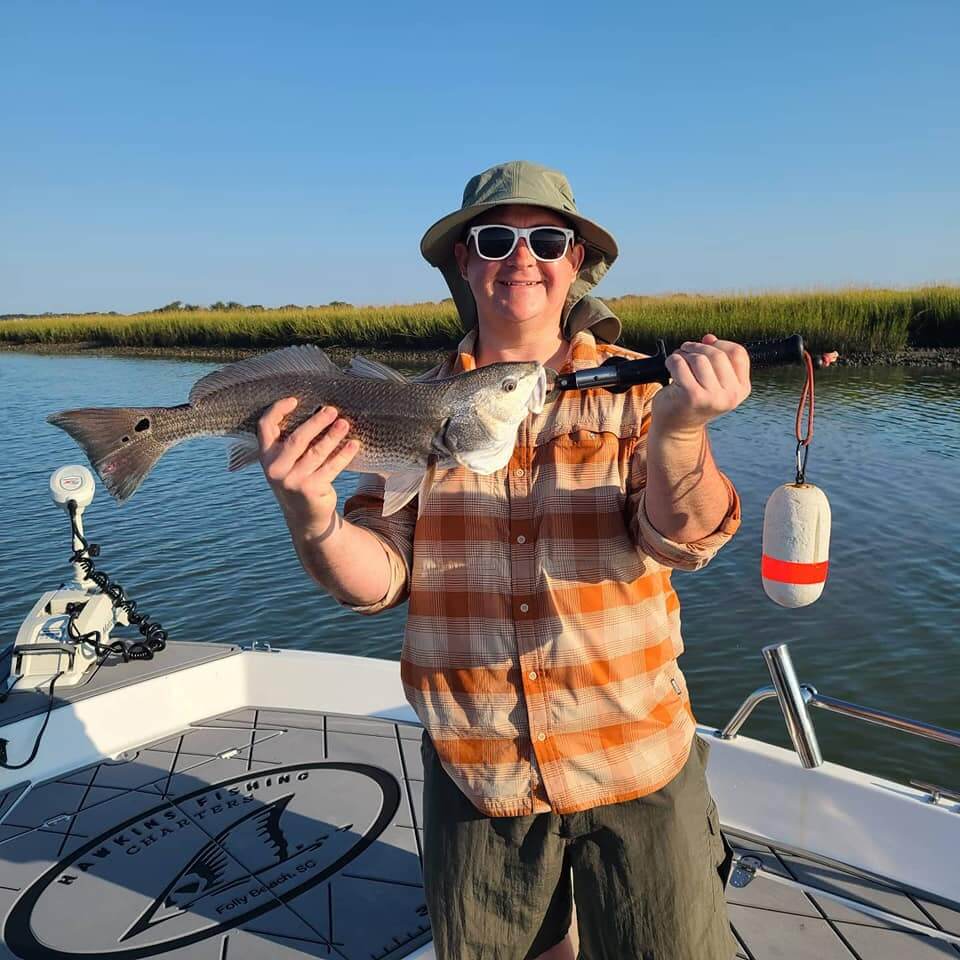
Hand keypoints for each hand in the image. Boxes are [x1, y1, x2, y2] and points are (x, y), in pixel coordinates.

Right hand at [258, 398, 359, 534]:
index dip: (278, 411)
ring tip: (345, 424)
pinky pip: (331, 467)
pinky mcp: (311, 490)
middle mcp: (275, 469)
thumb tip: (317, 411)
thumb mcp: (285, 463)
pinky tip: (354, 445)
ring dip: (333, 436)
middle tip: (332, 410)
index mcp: (266, 457)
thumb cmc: (296, 479)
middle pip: (297, 439)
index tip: (295, 400)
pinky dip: (344, 455)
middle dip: (316, 422)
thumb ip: (290, 442)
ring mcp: (293, 481)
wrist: (304, 517)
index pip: (265, 427)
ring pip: (316, 452)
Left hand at [651, 334, 750, 433]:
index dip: (720, 344)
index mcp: (741, 389)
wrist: (677, 428)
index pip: (738, 353)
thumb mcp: (712, 380)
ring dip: (684, 353)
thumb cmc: (694, 401)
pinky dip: (672, 360)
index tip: (707, 345)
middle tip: (685, 350)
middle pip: (717, 354)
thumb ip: (715, 359)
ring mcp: (712, 397)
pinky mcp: (691, 396)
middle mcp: (730, 395)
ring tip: (678, 359)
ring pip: (699, 359)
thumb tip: (709, 337)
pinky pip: (680, 364)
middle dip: (697, 347)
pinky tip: (669, 367)